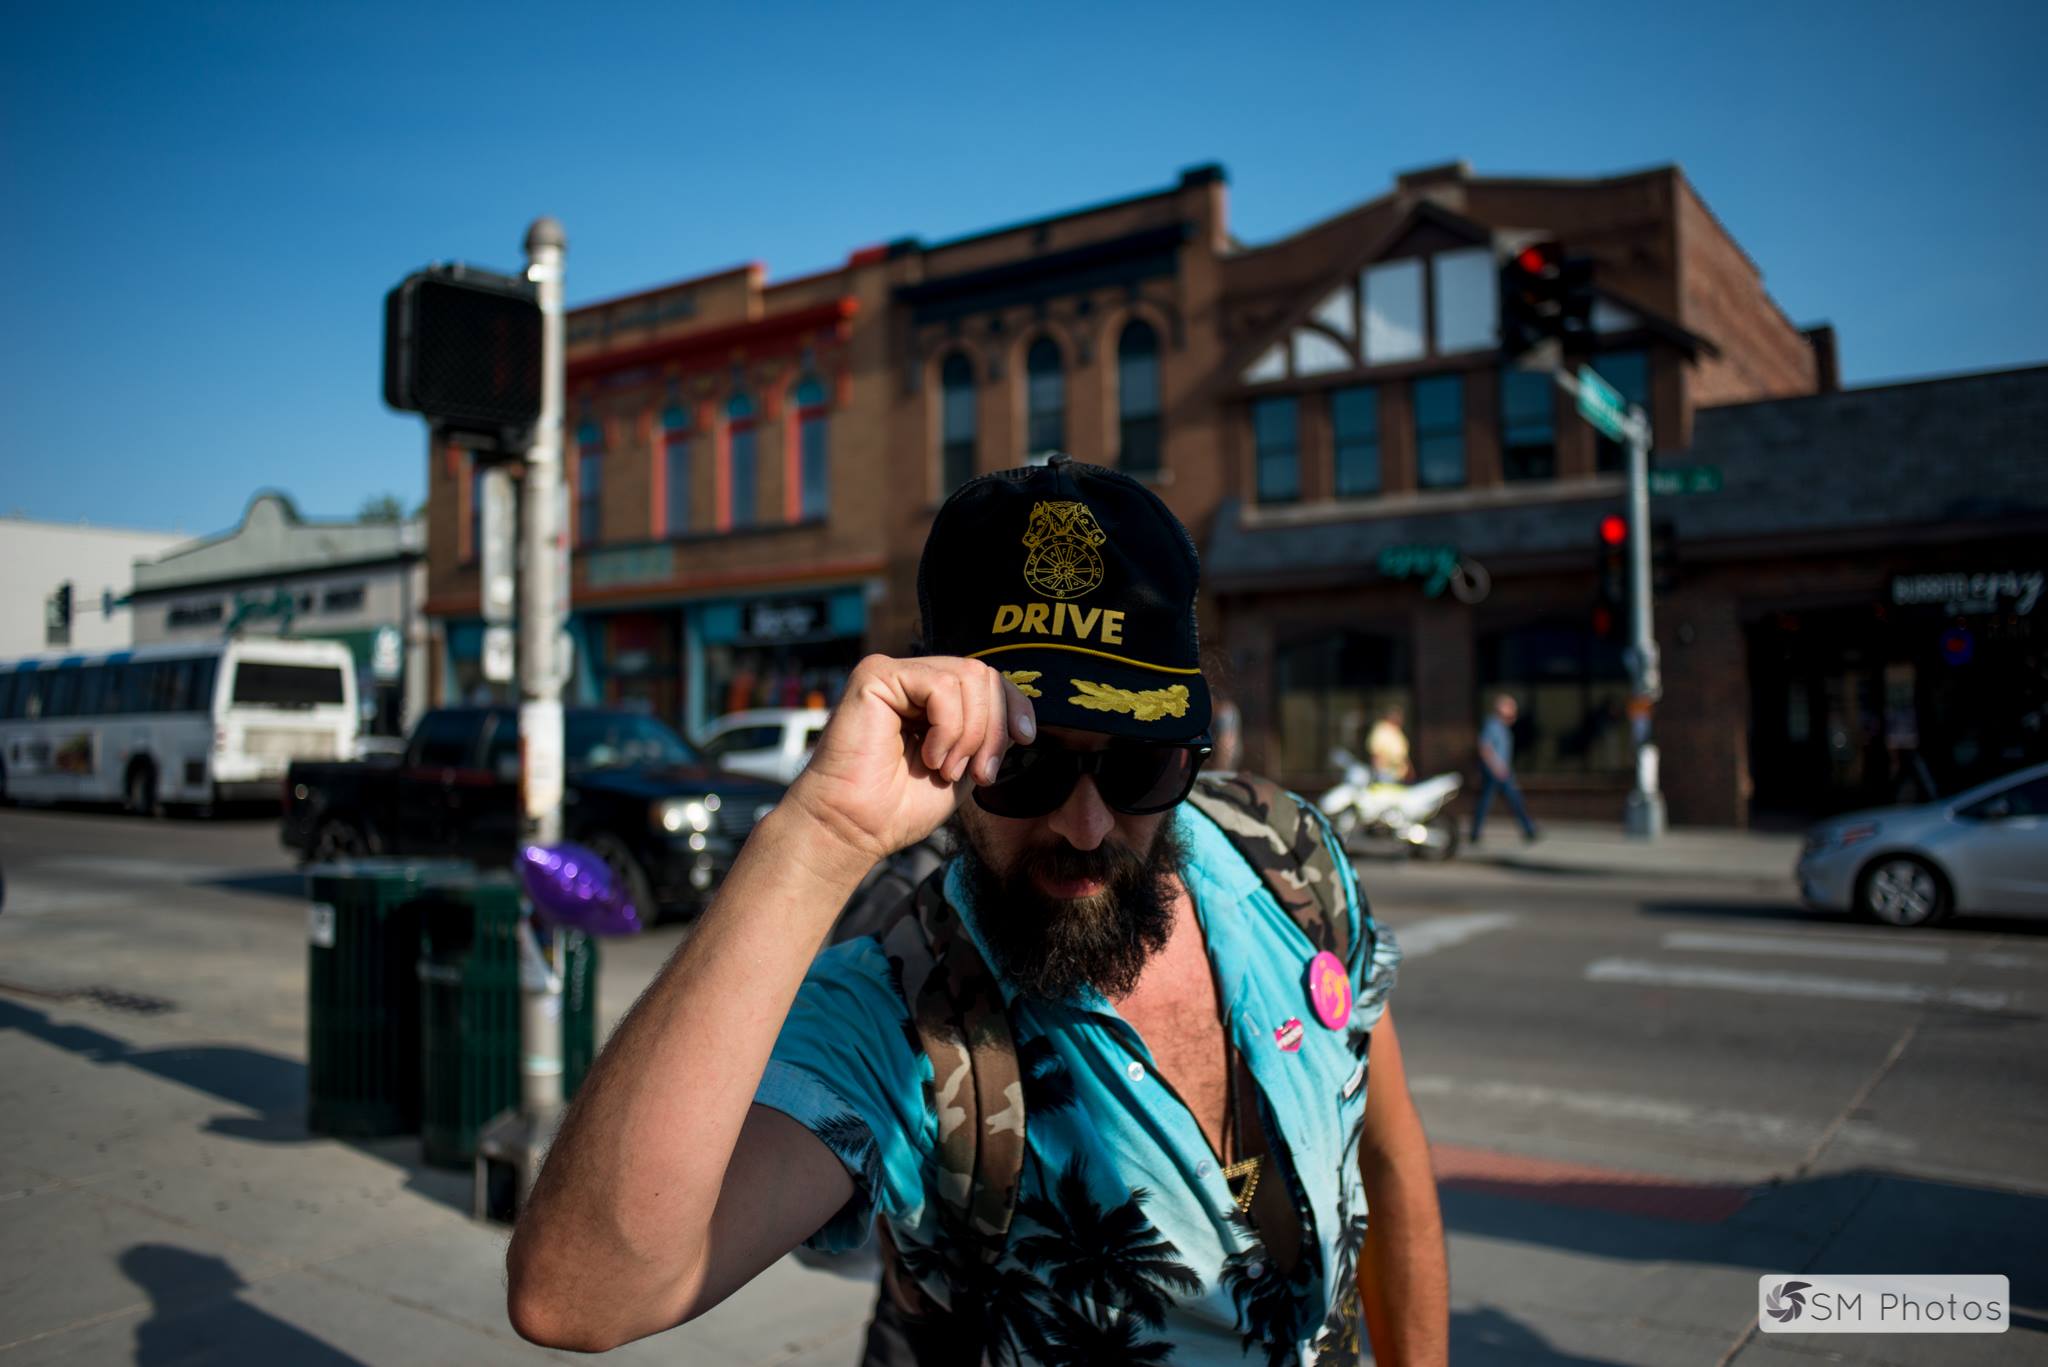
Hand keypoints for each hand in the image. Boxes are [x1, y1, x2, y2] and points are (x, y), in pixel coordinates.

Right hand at [783, 655, 1035, 870]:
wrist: (855, 828)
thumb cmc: (900, 806)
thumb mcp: (965, 765)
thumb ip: (989, 732)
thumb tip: (1018, 710)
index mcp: (931, 699)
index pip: (987, 679)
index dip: (1014, 704)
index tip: (1025, 738)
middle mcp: (913, 679)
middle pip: (983, 675)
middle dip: (993, 728)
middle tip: (978, 773)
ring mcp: (894, 674)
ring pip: (967, 677)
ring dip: (969, 733)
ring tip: (945, 768)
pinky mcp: (876, 675)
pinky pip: (940, 686)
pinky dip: (947, 727)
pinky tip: (928, 755)